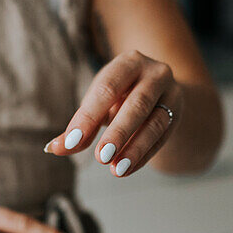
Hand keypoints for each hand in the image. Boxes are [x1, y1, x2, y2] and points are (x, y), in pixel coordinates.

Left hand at [46, 50, 182, 176]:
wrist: (158, 92)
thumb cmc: (118, 96)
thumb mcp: (98, 104)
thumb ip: (79, 126)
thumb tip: (54, 148)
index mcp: (129, 62)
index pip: (107, 88)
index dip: (89, 116)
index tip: (72, 142)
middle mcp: (155, 73)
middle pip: (138, 104)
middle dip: (118, 132)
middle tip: (100, 157)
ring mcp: (172, 94)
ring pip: (155, 123)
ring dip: (134, 149)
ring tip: (115, 170)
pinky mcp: (178, 116)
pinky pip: (162, 138)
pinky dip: (143, 156)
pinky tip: (126, 169)